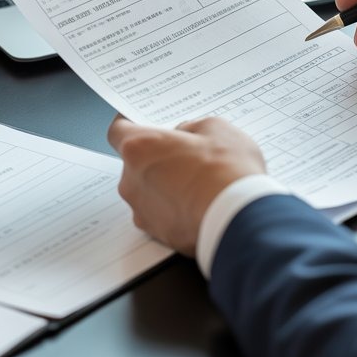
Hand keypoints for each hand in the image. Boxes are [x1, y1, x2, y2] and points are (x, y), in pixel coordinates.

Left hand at [107, 115, 265, 255]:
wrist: (238, 218)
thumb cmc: (226, 170)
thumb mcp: (215, 128)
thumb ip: (191, 128)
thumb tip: (185, 136)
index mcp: (140, 148)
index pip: (118, 131)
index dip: (130, 125)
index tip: (140, 122)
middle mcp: (131, 180)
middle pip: (135, 163)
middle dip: (156, 158)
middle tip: (185, 155)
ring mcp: (142, 210)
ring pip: (147, 191)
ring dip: (164, 185)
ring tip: (198, 183)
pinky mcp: (157, 234)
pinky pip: (160, 215)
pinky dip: (174, 209)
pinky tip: (198, 204)